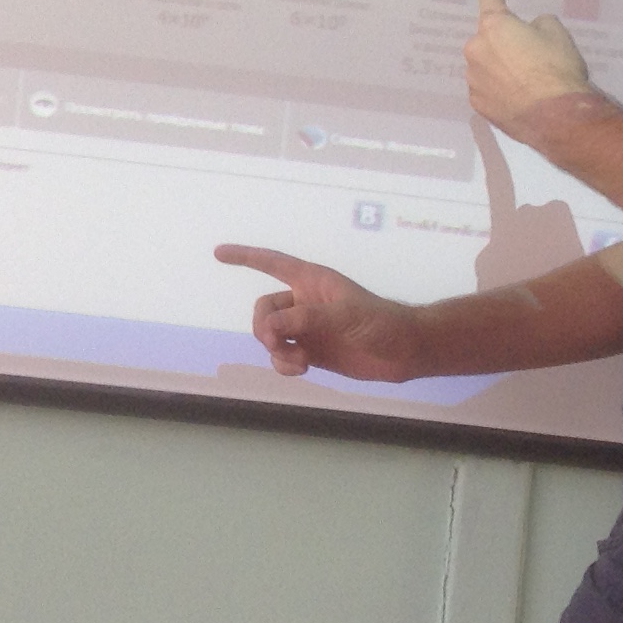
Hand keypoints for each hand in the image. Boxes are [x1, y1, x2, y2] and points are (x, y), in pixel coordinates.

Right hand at [214, 244, 426, 380]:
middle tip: (277, 342)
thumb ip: (307, 318)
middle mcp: (304, 302)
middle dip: (263, 327)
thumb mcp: (345, 315)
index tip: (219, 253)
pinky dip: (284, 364)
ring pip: (269, 336)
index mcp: (312, 281)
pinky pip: (282, 357)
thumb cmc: (380, 321)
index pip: (272, 263)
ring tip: (299, 361)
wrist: (403, 351)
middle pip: (263, 310)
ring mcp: (307, 328)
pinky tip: (301, 369)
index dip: (245, 256)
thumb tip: (272, 328)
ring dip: (276, 350)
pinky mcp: (311, 352)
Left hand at [461, 0, 595, 139]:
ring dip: (503, 70)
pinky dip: (502, 91)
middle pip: (491, 40)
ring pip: (488, 66)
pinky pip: (488, 89)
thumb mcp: (556, 34)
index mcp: (495, 26)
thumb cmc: (558, 69)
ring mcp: (474, 79)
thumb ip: (536, 25)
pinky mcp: (478, 104)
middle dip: (507, 45)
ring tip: (531, 85)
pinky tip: (521, 100)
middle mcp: (476, 50)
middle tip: (534, 60)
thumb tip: (528, 32)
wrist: (558, 116)